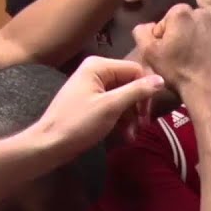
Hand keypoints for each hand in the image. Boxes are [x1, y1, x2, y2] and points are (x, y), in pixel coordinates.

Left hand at [34, 56, 165, 152]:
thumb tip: (161, 80)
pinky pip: (114, 106)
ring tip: (132, 136)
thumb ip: (136, 91)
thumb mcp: (111, 106)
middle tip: (142, 126)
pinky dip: (121, 120)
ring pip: (124, 97)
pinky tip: (125, 136)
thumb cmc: (78, 123)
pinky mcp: (92, 103)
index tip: (147, 113)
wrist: (50, 145)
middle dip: (138, 106)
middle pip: (130, 84)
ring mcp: (93, 88)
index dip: (145, 90)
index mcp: (98, 66)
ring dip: (131, 117)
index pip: (135, 70)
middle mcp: (96, 72)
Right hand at [133, 3, 210, 97]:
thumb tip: (147, 26)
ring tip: (191, 59)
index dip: (162, 37)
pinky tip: (204, 60)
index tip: (164, 52)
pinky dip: (207, 45)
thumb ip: (141, 32)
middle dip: (179, 35)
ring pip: (199, 29)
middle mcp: (202, 13)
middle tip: (177, 56)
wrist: (208, 89)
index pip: (165, 20)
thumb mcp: (149, 52)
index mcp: (181, 12)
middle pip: (183, 22)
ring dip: (193, 39)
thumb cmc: (176, 70)